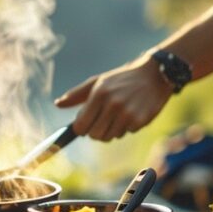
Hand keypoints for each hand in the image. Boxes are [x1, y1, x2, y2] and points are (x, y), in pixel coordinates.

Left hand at [55, 57, 172, 140]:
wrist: (155, 74)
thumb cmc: (121, 79)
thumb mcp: (98, 82)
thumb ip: (77, 95)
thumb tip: (58, 104)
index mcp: (99, 94)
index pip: (80, 125)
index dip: (81, 128)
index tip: (86, 124)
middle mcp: (112, 104)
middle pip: (94, 135)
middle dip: (96, 131)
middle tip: (104, 119)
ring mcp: (127, 113)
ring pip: (110, 137)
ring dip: (112, 129)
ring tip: (119, 114)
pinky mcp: (140, 120)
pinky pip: (126, 133)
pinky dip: (127, 127)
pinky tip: (132, 113)